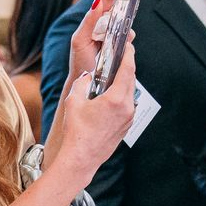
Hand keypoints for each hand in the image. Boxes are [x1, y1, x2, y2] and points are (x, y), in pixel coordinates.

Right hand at [45, 0, 138, 179]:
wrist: (81, 159)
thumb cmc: (76, 131)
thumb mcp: (74, 101)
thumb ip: (82, 83)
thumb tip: (87, 76)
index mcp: (116, 98)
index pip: (128, 69)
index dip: (129, 55)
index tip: (128, 46)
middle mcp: (127, 108)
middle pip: (131, 80)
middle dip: (126, 67)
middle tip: (119, 57)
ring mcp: (128, 119)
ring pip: (129, 94)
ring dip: (123, 83)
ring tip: (112, 76)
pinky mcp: (126, 127)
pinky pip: (127, 106)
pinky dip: (121, 97)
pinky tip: (109, 96)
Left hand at [65, 0, 127, 85]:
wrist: (86, 85)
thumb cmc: (80, 62)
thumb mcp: (80, 40)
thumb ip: (88, 22)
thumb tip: (97, 2)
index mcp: (93, 23)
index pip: (104, 2)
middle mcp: (103, 29)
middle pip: (117, 10)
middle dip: (125, 2)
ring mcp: (113, 38)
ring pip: (125, 24)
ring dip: (127, 24)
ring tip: (125, 29)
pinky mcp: (121, 49)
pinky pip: (128, 39)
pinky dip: (129, 38)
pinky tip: (127, 41)